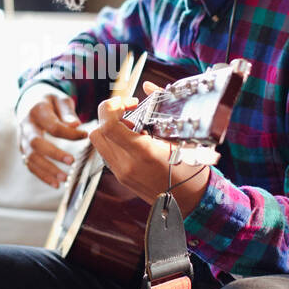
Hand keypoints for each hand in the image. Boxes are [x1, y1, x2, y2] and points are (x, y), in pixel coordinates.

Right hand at [17, 87, 87, 187]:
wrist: (29, 101)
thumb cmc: (50, 101)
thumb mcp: (60, 99)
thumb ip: (68, 112)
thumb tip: (76, 125)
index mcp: (37, 111)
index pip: (53, 126)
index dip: (69, 133)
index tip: (85, 135)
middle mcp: (26, 125)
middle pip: (36, 143)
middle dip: (54, 154)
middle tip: (72, 162)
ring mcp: (22, 138)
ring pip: (30, 157)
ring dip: (47, 170)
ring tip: (64, 179)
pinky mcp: (23, 148)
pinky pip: (29, 164)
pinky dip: (41, 175)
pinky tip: (55, 184)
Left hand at [88, 84, 210, 213]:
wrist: (190, 202)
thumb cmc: (191, 169)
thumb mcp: (183, 136)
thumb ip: (162, 106)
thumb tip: (148, 86)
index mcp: (143, 153)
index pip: (108, 125)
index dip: (113, 107)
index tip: (130, 103)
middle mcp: (127, 165)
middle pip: (97, 131)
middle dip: (109, 116)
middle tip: (130, 112)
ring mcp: (121, 173)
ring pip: (99, 142)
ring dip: (110, 128)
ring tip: (134, 127)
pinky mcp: (120, 177)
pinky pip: (106, 152)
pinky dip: (114, 140)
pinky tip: (135, 140)